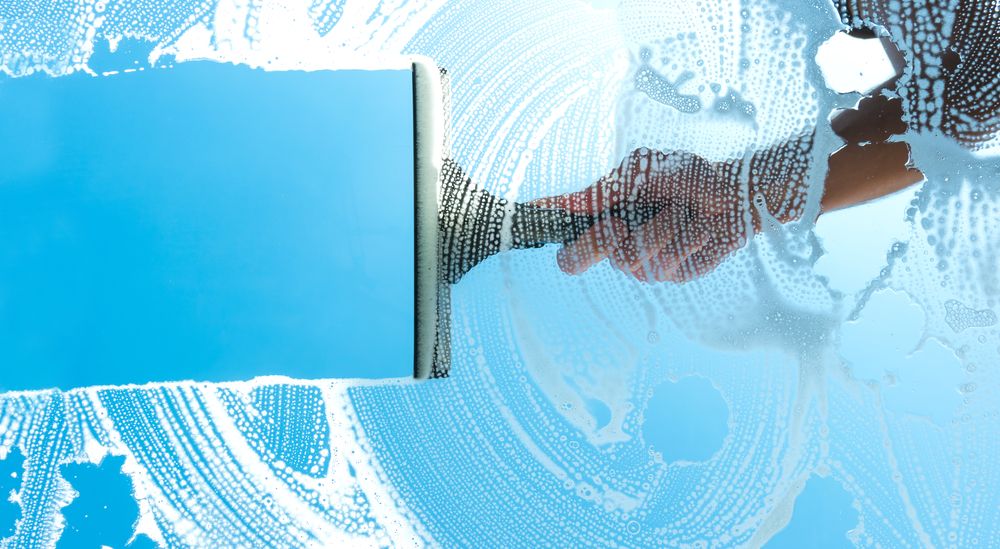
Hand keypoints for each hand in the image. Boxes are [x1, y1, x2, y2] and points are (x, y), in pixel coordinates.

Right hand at [531, 148, 756, 282]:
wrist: (737, 195)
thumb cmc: (690, 175)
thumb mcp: (643, 170)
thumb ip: (602, 189)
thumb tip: (561, 202)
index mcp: (606, 211)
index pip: (564, 223)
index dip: (542, 223)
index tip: (527, 217)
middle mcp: (617, 238)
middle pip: (576, 258)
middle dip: (593, 244)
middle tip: (616, 226)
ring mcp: (642, 259)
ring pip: (627, 259)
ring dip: (660, 230)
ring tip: (681, 212)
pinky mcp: (670, 273)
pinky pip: (662, 267)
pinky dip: (683, 243)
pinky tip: (697, 230)